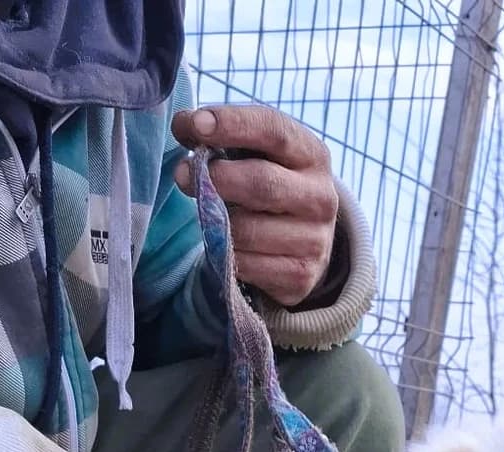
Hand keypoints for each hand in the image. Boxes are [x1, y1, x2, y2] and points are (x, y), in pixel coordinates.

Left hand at [172, 105, 338, 307]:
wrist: (304, 241)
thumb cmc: (270, 183)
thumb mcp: (255, 153)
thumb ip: (222, 135)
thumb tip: (183, 126)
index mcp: (312, 155)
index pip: (274, 131)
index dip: (232, 124)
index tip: (195, 125)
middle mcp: (320, 196)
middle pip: (262, 183)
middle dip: (215, 178)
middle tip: (182, 175)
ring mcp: (314, 240)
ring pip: (248, 230)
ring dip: (215, 222)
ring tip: (204, 213)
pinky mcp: (300, 275)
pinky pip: (247, 265)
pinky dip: (224, 253)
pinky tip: (222, 243)